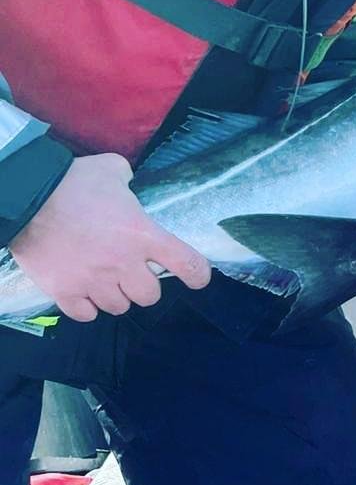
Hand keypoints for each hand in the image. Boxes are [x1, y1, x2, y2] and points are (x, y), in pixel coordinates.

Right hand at [8, 154, 210, 321]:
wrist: (26, 198)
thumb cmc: (74, 182)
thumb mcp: (112, 169)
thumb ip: (128, 179)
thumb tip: (125, 183)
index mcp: (142, 234)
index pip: (186, 263)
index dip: (197, 274)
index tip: (198, 278)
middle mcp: (123, 263)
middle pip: (150, 296)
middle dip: (145, 286)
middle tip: (133, 273)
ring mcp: (93, 281)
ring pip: (119, 307)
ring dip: (116, 296)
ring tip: (105, 280)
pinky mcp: (64, 292)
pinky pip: (86, 315)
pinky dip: (87, 307)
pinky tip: (84, 291)